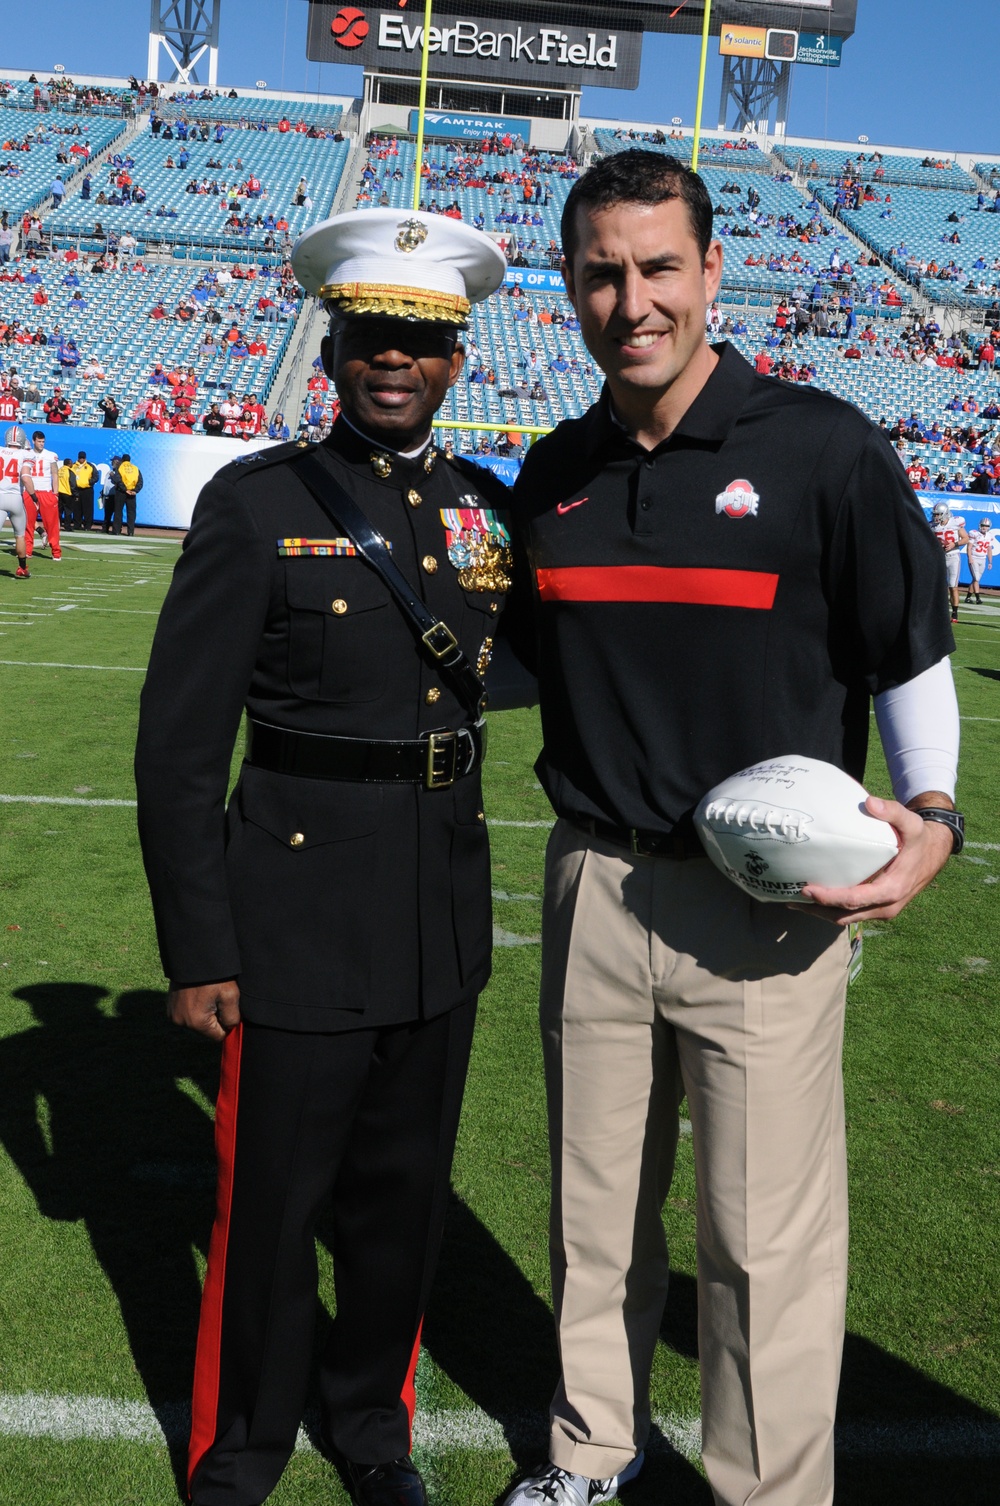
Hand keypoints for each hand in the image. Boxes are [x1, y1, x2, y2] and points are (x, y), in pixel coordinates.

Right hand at [168, 979, 240, 1039]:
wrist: (194, 956)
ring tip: (206, 993)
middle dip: (214, 1017)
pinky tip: (197, 992)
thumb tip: (229, 1028)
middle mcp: (181, 1022)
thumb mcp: (230, 996)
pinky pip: (186, 1013)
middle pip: (206, 1029)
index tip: (227, 1007)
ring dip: (203, 1011)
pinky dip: (193, 1006)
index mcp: (196, 1022)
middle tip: (216, 996)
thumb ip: (232, 1018)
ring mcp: (173, 1013)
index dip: (226, 1024)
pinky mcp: (169, 1005)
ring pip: (196, 1021)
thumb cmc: (214, 976)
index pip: (218, 1036)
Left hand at [791, 796, 954, 924]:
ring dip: (822, 913)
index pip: (855, 899)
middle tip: (792, 898)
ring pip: (848, 919)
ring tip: (796, 902)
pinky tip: (815, 900)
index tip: (807, 890)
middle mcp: (888, 905)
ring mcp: (884, 910)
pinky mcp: (880, 908)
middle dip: (818, 910)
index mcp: (892, 889)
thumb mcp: (911, 822)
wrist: (935, 852)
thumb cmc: (919, 838)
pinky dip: (833, 910)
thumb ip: (892, 811)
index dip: (830, 898)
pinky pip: (854, 914)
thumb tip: (870, 803)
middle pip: (846, 915)